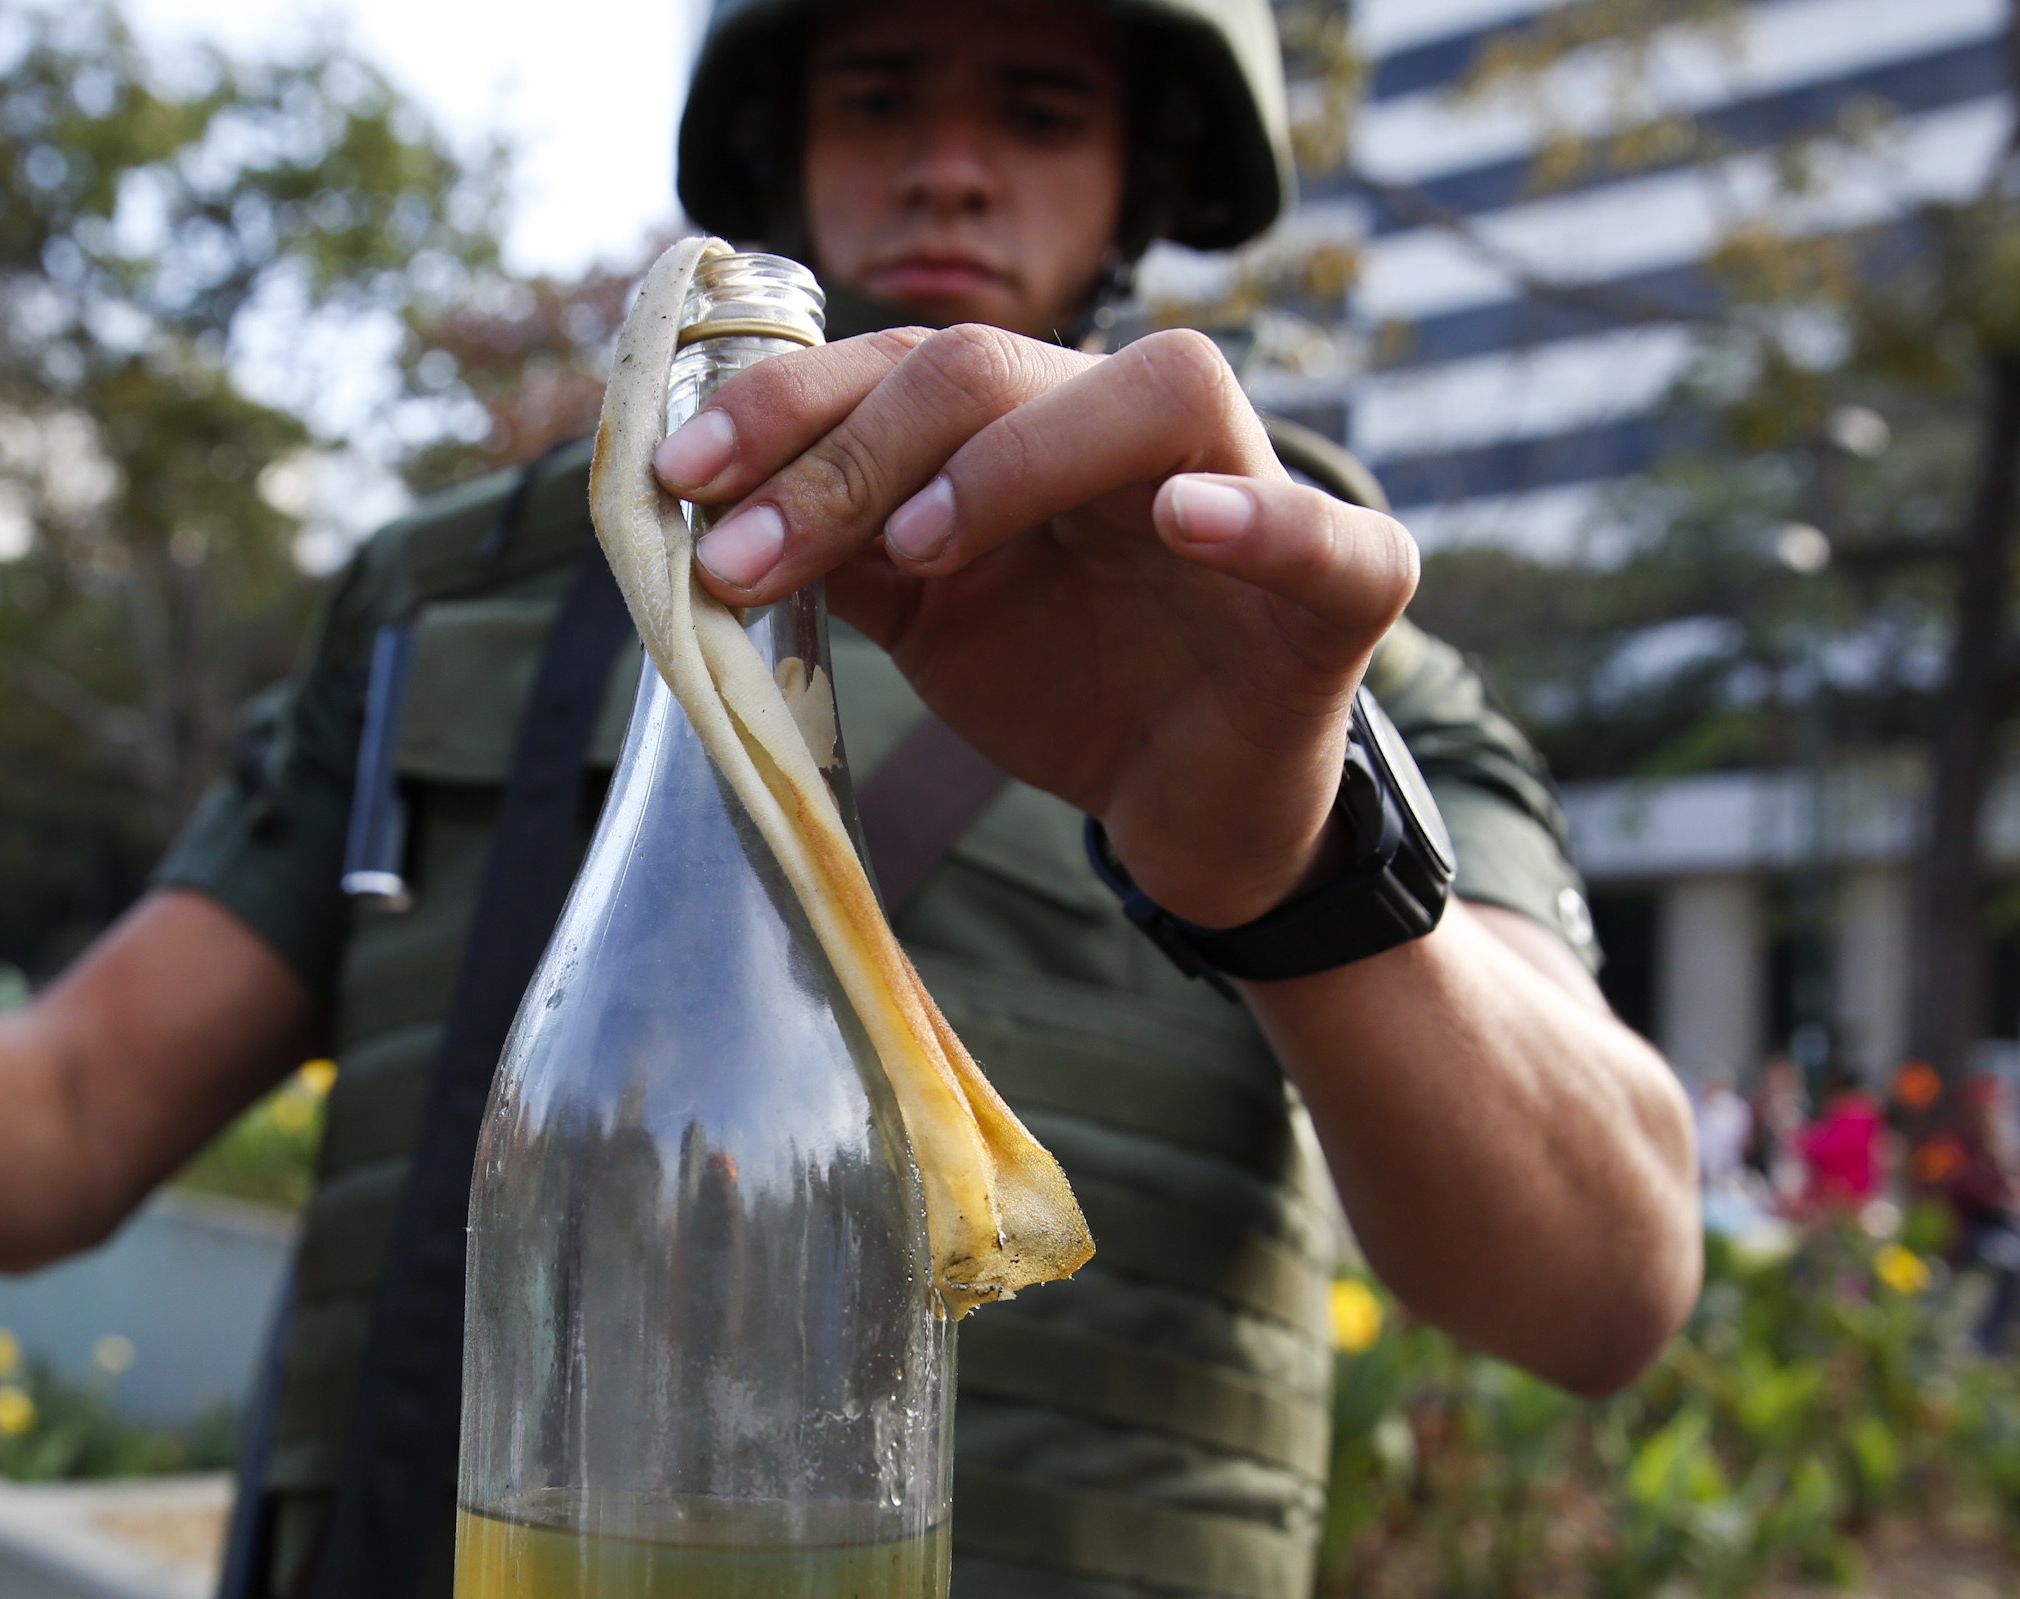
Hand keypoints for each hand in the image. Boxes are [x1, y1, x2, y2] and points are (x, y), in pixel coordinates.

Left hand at [652, 325, 1420, 928]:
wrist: (1189, 811)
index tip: (677, 478)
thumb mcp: (926, 618)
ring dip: (1023, 456)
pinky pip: (1326, 537)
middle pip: (997, 366)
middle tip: (748, 550)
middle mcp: (1134, 428)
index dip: (784, 408)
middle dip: (851, 450)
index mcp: (1031, 422)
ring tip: (923, 545)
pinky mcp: (1342, 590)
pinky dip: (1260, 520)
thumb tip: (705, 514)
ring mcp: (1246, 493)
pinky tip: (1184, 521)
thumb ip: (841, 553)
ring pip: (1163, 393)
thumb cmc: (1068, 685)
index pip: (902, 366)